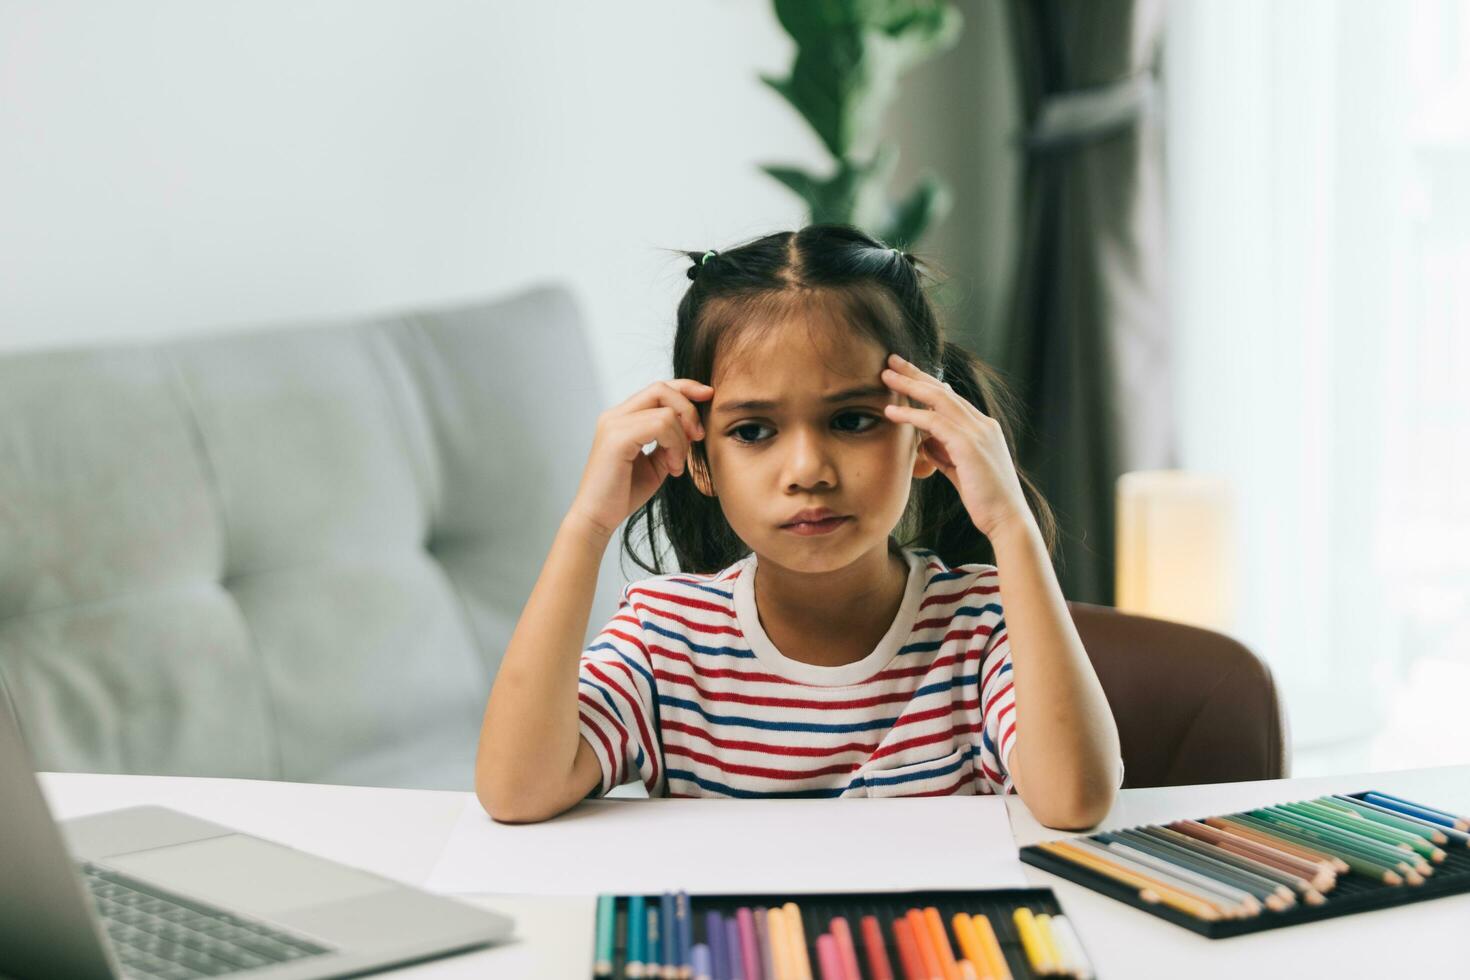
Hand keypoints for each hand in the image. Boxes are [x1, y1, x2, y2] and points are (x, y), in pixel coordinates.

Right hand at [567, 379, 712, 537]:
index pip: (657, 388)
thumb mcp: (656, 463)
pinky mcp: (617, 438)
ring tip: (677, 464)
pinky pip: (660, 425)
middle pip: (662, 389)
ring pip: (665, 411)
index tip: (708, 396)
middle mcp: (615, 415)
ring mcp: (614, 424)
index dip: (686, 387)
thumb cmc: (623, 493)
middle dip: (689, 409)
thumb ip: (671, 441)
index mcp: (622, 418)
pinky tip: (673, 467)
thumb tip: (692, 428)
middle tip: (698, 437)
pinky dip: (675, 445)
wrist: (598, 518)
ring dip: (682, 438)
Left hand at [880, 353, 1031, 539]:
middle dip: (916, 373)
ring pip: (938, 399)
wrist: (1006, 519)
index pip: (950, 397)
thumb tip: (924, 441)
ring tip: (886, 375)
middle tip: (891, 360)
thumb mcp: (959, 470)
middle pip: (943, 390)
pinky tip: (891, 412)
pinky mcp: (970, 445)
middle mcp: (982, 424)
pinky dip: (911, 415)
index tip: (905, 373)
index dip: (926, 383)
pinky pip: (935, 422)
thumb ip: (944, 452)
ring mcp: (978, 432)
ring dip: (910, 386)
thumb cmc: (984, 499)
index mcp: (982, 428)